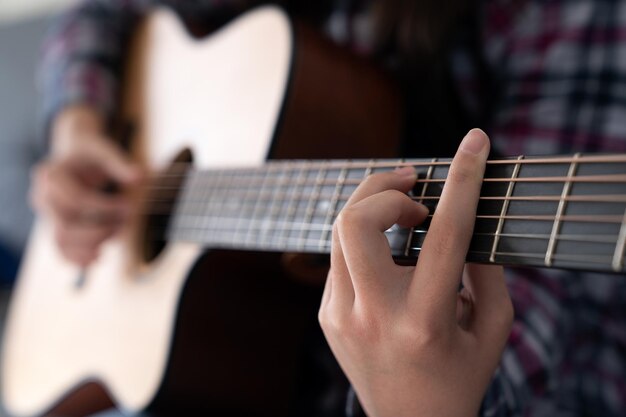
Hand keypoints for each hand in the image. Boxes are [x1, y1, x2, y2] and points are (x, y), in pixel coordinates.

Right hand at [31, 105, 141, 265]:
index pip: (76, 200)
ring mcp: (46, 214)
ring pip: (61, 241)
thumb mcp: (105, 150)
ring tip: (118, 235)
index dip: (104, 208)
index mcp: (51, 174)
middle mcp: (42, 196)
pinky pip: (60, 249)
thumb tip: (139, 178)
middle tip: (126, 222)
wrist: (75, 156)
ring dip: (92, 245)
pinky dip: (78, 258)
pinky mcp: (53, 226)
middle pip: (65, 226)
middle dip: (99, 229)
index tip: (129, 206)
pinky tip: (99, 258)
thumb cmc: (91, 153)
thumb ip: (120, 164)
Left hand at [319, 129, 513, 416]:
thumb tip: (464, 221)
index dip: (464, 180)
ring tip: (407, 213)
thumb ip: (489, 273)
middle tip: (415, 190)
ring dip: (372, 206)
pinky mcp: (326, 315)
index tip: (475, 141)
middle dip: (384, 188)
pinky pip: (339, 256)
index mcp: (425, 321)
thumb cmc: (458, 378)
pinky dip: (366, 240)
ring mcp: (340, 316)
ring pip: (338, 231)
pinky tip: (389, 253)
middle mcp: (374, 316)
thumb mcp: (493, 331)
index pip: (446, 234)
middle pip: (356, 222)